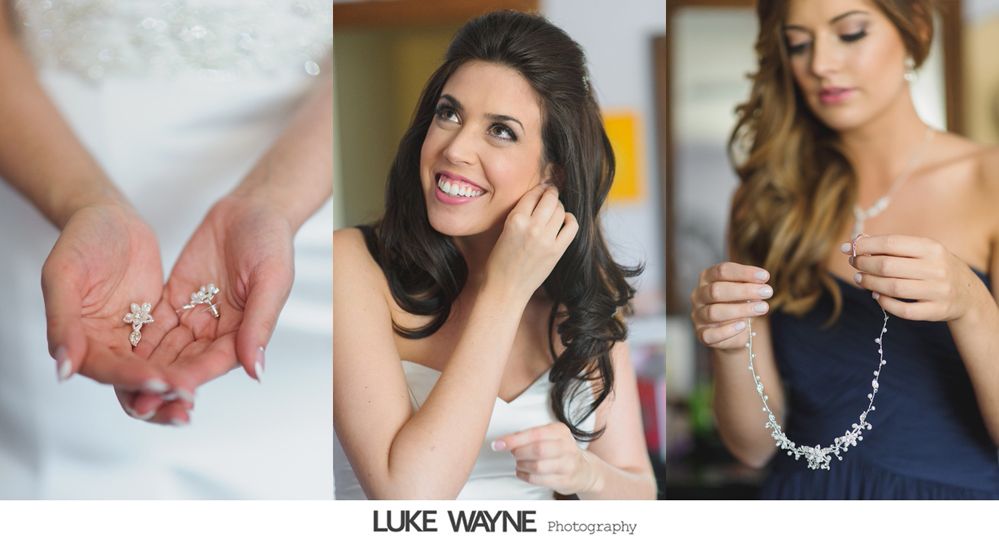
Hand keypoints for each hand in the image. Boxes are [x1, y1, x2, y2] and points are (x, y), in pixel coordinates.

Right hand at [41, 202, 184, 397]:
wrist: (110, 217)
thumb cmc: (81, 239)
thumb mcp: (64, 274)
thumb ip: (62, 321)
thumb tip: (64, 368)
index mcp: (80, 339)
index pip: (108, 370)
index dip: (132, 379)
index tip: (160, 383)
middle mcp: (106, 345)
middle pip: (132, 383)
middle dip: (157, 398)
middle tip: (184, 408)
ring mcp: (132, 338)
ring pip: (156, 372)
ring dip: (175, 387)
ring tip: (195, 400)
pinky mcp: (155, 326)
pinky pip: (174, 349)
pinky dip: (188, 362)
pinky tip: (208, 371)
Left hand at [117, 194, 294, 423]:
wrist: (251, 209)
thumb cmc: (271, 242)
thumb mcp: (271, 279)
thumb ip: (260, 323)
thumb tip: (256, 370)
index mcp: (245, 331)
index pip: (215, 362)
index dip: (193, 377)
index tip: (172, 391)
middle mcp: (218, 331)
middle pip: (187, 364)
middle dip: (163, 384)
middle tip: (138, 404)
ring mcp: (195, 317)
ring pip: (167, 351)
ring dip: (146, 370)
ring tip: (121, 386)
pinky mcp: (175, 301)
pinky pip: (153, 326)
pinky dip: (137, 342)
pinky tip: (114, 354)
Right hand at [485, 185, 577, 300]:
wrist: (505, 288)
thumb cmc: (500, 261)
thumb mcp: (504, 231)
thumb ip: (520, 215)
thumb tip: (538, 198)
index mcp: (515, 220)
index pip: (533, 194)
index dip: (539, 189)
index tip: (542, 189)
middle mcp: (532, 227)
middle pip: (550, 198)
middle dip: (551, 193)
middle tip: (551, 193)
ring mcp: (546, 239)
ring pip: (560, 210)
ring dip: (559, 207)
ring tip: (555, 210)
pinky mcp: (557, 251)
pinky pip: (571, 226)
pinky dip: (570, 219)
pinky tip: (565, 221)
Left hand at [493, 422, 599, 495]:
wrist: (584, 470)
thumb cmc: (561, 451)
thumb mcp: (550, 436)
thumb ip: (529, 436)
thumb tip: (506, 440)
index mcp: (560, 430)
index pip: (535, 433)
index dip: (514, 439)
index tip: (499, 444)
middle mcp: (566, 446)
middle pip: (537, 450)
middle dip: (519, 453)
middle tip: (513, 453)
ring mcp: (568, 464)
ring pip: (538, 466)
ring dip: (522, 465)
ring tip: (519, 463)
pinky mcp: (565, 480)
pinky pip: (539, 480)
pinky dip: (526, 476)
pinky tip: (523, 472)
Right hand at [690, 262, 772, 350]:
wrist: (732, 331)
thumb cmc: (738, 303)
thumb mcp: (744, 291)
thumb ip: (749, 286)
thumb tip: (761, 286)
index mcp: (707, 278)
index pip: (722, 271)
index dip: (744, 273)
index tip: (765, 276)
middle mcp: (698, 295)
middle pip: (716, 290)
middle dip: (744, 291)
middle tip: (767, 292)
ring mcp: (697, 315)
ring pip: (714, 312)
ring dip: (741, 310)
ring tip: (763, 308)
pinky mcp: (701, 334)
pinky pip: (710, 334)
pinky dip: (728, 330)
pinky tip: (744, 325)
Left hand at [846, 234, 988, 321]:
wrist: (967, 293)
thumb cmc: (934, 267)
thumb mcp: (921, 251)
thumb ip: (892, 246)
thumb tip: (857, 240)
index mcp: (932, 248)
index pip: (891, 243)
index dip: (864, 246)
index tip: (847, 248)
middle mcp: (936, 268)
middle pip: (888, 266)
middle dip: (864, 264)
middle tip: (854, 264)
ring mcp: (938, 291)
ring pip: (893, 288)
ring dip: (869, 283)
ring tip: (860, 279)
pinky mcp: (936, 311)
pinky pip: (903, 310)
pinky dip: (885, 303)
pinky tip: (876, 295)